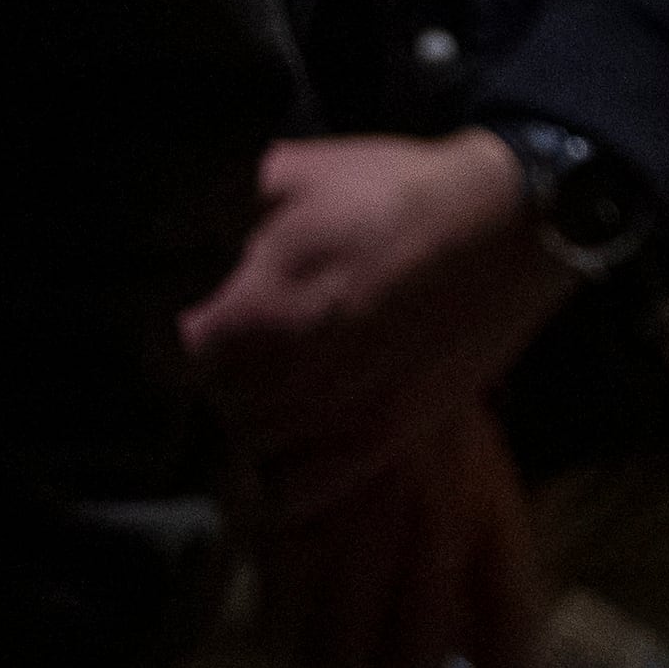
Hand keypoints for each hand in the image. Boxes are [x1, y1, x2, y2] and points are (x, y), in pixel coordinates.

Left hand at [181, 131, 568, 512]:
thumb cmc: (399, 191)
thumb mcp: (299, 172)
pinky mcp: (381, 440)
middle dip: (211, 378)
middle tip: (232, 347)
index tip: (180, 323)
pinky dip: (275, 483)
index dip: (159, 341)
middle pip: (206, 406)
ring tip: (266, 388)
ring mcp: (337, 417)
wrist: (511, 222)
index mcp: (257, 311)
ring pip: (246, 449)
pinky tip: (284, 446)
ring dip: (245, 422)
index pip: (161, 360)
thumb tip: (158, 224)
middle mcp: (289, 378)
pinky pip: (293, 495)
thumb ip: (220, 205)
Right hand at [251, 403, 541, 667]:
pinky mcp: (287, 533)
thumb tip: (467, 636)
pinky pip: (281, 628)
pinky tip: (288, 618)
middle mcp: (430, 539)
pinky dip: (284, 636)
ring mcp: (356, 540)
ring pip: (338, 663)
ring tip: (330, 651)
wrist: (350, 335)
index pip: (512, 632)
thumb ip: (479, 548)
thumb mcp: (476, 469)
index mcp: (490, 517)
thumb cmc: (420, 407)